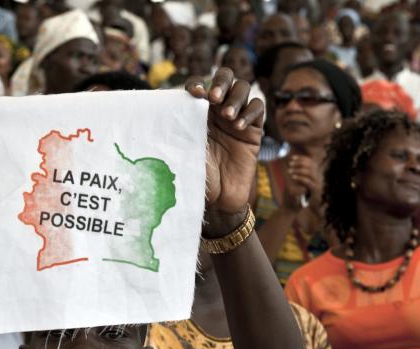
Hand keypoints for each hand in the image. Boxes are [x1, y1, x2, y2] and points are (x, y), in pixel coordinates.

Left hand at [186, 68, 263, 235]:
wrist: (218, 200)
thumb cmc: (196, 176)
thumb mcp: (183, 150)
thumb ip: (179, 129)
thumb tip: (162, 109)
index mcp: (198, 112)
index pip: (200, 85)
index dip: (198, 83)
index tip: (194, 93)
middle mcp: (217, 111)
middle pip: (226, 78)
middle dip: (222, 82)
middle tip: (215, 98)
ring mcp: (236, 118)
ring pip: (243, 89)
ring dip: (236, 97)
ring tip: (227, 116)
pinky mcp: (253, 131)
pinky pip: (258, 109)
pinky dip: (250, 112)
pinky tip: (239, 126)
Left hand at [284, 154, 322, 211]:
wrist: (301, 209)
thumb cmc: (298, 196)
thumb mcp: (297, 183)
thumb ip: (297, 174)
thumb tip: (291, 164)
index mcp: (315, 174)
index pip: (311, 162)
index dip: (302, 158)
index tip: (292, 157)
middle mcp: (318, 177)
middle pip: (311, 165)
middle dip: (300, 163)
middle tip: (290, 164)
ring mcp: (318, 184)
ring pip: (310, 172)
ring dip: (298, 170)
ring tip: (289, 171)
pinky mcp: (315, 191)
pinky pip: (308, 182)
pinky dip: (300, 178)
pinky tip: (292, 177)